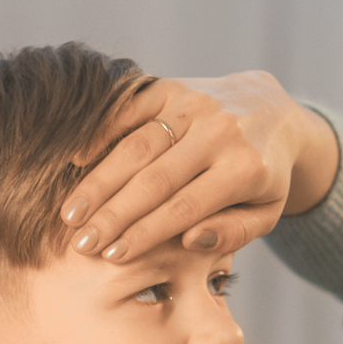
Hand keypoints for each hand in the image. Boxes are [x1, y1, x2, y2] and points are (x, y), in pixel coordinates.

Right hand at [58, 72, 341, 263]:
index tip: (112, 257)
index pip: (185, 207)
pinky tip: (75, 161)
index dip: (145, 233)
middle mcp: (220, 131)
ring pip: (136, 147)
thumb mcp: (265, 212)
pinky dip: (100, 133)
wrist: (271, 109)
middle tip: (81, 243)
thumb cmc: (264, 174)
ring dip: (99, 181)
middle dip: (113, 214)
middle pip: (154, 179)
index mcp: (246, 168)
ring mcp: (194, 104)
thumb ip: (233, 233)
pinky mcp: (172, 87)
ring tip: (71, 214)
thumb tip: (188, 241)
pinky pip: (129, 109)